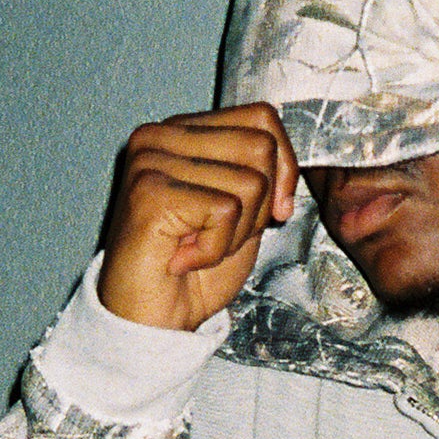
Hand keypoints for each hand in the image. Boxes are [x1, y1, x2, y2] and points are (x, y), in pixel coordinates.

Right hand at [96, 102, 298, 329]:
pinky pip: (226, 210)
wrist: (150, 321)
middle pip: (260, 146)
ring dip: (236, 232)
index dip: (284, 167)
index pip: (260, 117)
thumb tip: (289, 161)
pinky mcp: (150, 191)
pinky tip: (184, 258)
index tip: (272, 211)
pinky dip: (216, 248)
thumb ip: (261, 176)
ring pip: (250, 181)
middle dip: (259, 206)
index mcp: (181, 133)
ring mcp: (151, 161)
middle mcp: (159, 136)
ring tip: (197, 246)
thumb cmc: (191, 273)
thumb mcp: (241, 215)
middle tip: (217, 235)